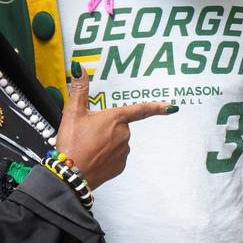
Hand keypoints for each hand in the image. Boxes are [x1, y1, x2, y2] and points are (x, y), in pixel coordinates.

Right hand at [55, 64, 172, 187]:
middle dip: (106, 127)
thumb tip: (79, 68)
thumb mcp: (73, 113)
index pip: (141, 110)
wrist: (70, 174)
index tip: (172, 108)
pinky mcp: (120, 166)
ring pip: (117, 141)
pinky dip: (106, 155)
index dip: (157, 108)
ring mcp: (123, 151)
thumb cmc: (72, 143)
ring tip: (87, 147)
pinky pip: (115, 156)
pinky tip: (93, 157)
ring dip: (105, 142)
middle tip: (88, 134)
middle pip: (119, 125)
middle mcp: (124, 134)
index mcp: (115, 118)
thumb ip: (79, 89)